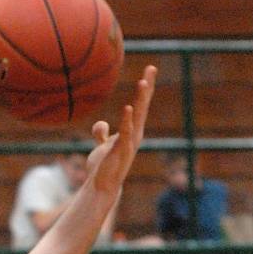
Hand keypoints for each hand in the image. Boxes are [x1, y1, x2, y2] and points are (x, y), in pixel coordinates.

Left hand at [85, 65, 156, 195]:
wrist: (101, 185)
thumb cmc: (104, 166)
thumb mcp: (102, 146)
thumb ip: (102, 133)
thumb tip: (101, 124)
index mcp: (131, 131)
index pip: (140, 105)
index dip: (144, 89)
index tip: (149, 70)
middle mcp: (135, 134)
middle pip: (143, 106)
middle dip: (147, 87)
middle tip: (151, 68)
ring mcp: (130, 142)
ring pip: (138, 116)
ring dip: (141, 99)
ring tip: (143, 81)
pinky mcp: (122, 150)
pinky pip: (126, 131)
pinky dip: (127, 119)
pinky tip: (128, 107)